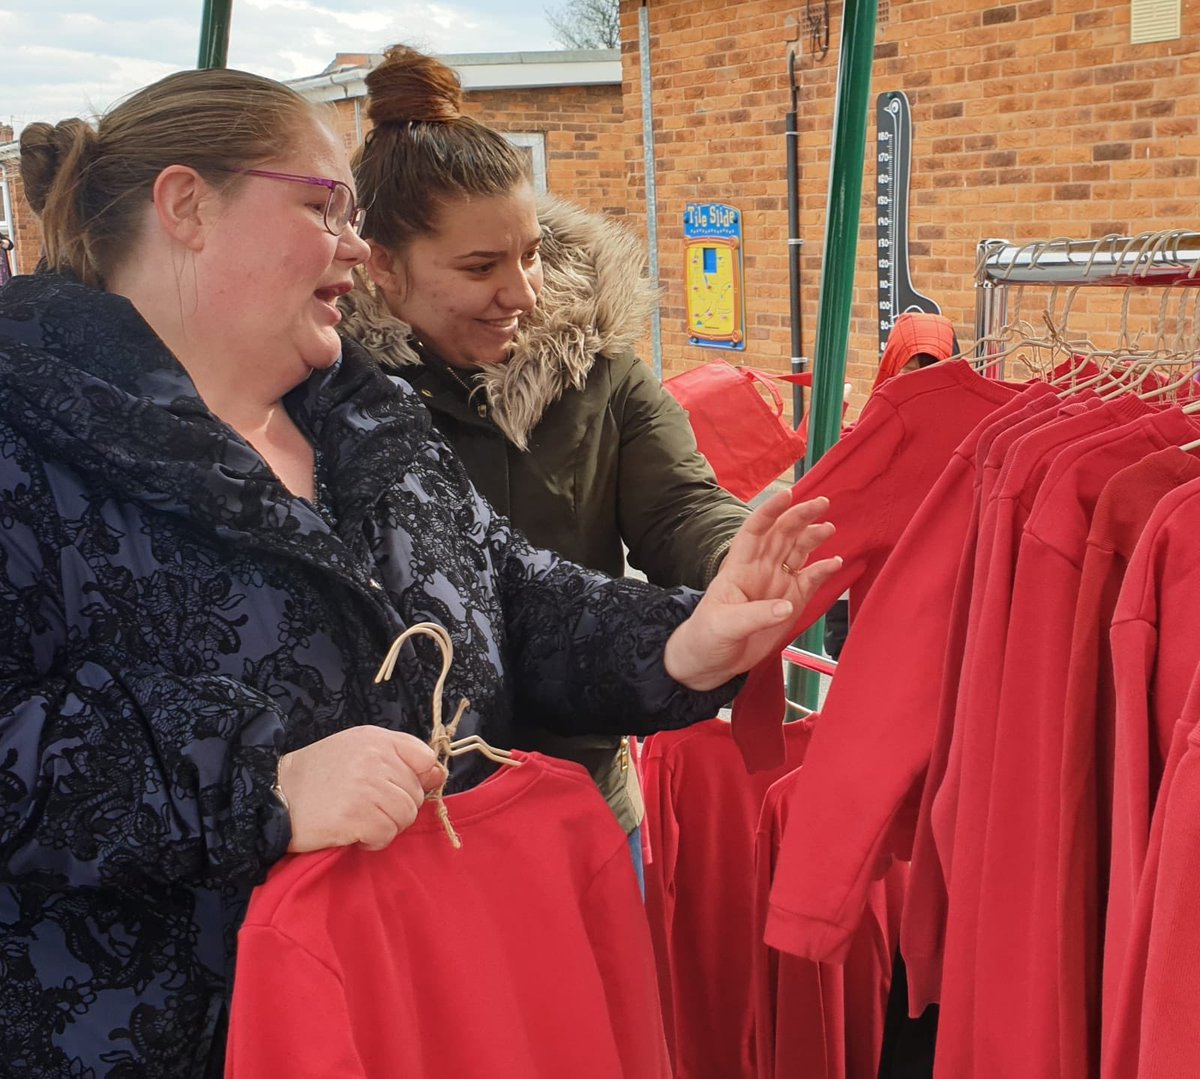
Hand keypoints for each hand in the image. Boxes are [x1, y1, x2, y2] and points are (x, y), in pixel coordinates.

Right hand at [276, 726, 447, 852]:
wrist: (275, 795)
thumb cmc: (319, 776)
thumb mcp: (358, 751)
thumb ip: (399, 757)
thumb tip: (438, 775)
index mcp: (377, 739)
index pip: (425, 758)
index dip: (419, 779)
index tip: (399, 788)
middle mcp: (375, 758)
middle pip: (416, 793)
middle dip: (396, 807)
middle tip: (367, 807)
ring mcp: (366, 787)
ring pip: (405, 816)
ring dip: (386, 826)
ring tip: (359, 819)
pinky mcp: (355, 816)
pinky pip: (386, 836)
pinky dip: (372, 841)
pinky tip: (353, 832)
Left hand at [663, 492, 839, 689]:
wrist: (710, 662)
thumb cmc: (706, 637)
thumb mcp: (723, 624)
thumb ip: (755, 615)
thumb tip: (786, 606)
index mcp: (739, 567)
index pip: (754, 531)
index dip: (769, 511)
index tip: (786, 495)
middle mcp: (760, 569)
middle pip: (782, 534)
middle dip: (800, 517)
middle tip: (821, 503)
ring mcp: (777, 583)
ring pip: (798, 551)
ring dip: (813, 537)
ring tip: (829, 527)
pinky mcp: (791, 601)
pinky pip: (810, 579)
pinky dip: (824, 570)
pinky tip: (836, 562)